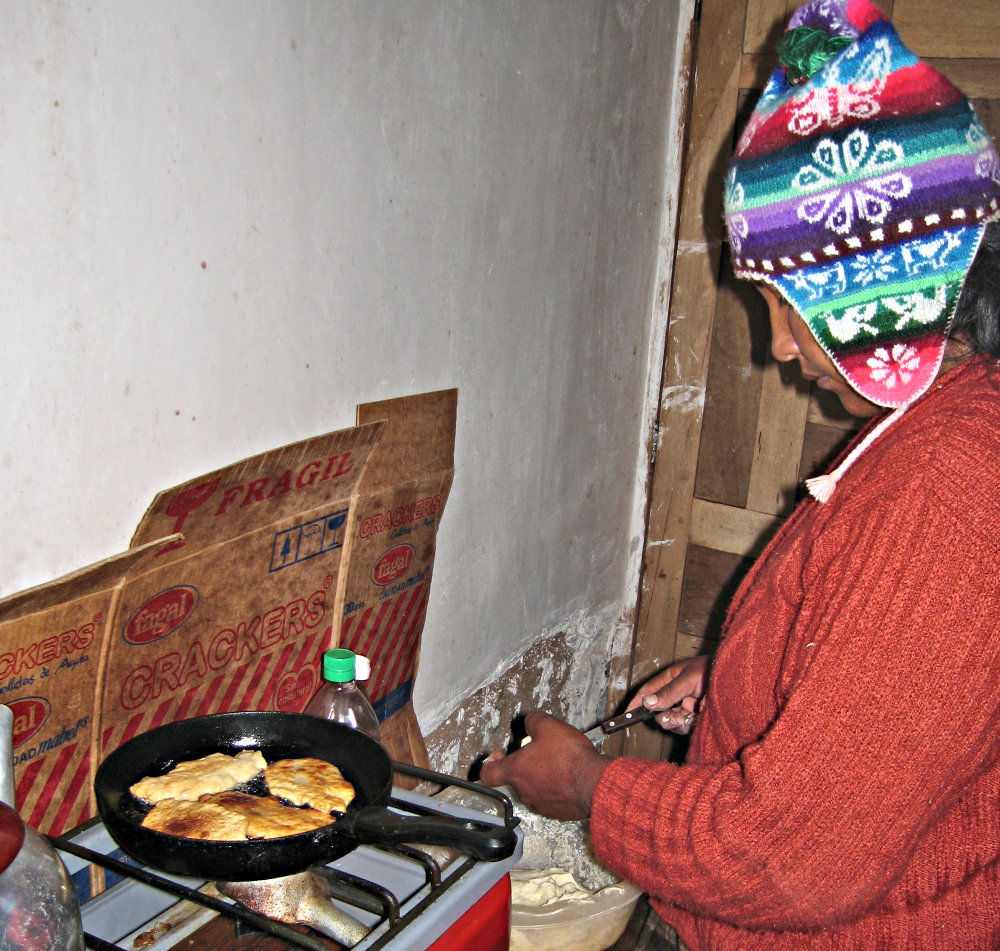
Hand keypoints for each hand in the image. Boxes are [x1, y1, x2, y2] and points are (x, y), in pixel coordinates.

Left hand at [479, 711, 608, 819]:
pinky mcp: (558, 812)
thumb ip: (533, 721)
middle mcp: (525, 791)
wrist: (594, 783)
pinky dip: (557, 789)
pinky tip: (569, 777)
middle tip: (540, 752)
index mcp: (516, 770)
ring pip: (534, 789)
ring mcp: (541, 804)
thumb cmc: (570, 758)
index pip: (488, 774)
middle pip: (515, 778)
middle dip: (526, 765)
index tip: (497, 756)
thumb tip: (530, 721)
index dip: (490, 764)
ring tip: (558, 763)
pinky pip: (552, 799)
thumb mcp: (548, 726)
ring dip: (542, 777)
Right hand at [627, 654, 709, 734]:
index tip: (626, 715)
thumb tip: (647, 703)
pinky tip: (700, 717)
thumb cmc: (715, 671)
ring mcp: (687, 706)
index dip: (636, 702)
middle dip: (664, 717)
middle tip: (675, 717)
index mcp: (671, 679)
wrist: (740, 679)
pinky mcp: (697, 717)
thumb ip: (668, 692)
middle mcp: (676, 694)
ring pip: (671, 721)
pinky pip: (685, 727)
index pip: (648, 691)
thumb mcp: (689, 679)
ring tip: (692, 714)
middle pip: (658, 711)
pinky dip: (689, 725)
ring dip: (678, 722)